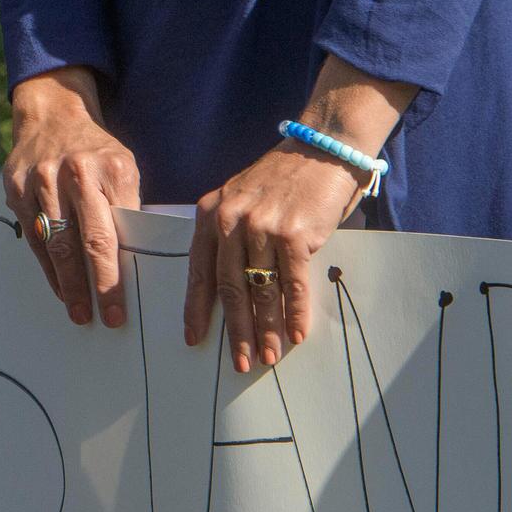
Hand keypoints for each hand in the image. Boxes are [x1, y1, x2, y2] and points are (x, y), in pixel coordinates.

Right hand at [2, 69, 141, 327]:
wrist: (52, 116)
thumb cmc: (96, 152)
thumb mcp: (123, 169)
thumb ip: (127, 207)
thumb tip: (139, 259)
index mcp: (108, 169)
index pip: (112, 234)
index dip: (114, 276)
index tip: (118, 309)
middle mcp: (72, 172)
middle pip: (82, 241)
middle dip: (93, 286)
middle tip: (102, 318)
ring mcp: (40, 179)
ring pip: (54, 242)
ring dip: (66, 282)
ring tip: (76, 310)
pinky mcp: (16, 187)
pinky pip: (33, 234)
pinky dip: (46, 264)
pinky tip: (58, 284)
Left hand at [183, 143, 365, 372]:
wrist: (319, 149)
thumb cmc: (281, 180)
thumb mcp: (241, 200)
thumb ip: (230, 236)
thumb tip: (233, 289)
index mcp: (209, 213)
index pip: (198, 270)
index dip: (196, 308)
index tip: (192, 338)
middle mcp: (230, 220)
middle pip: (228, 288)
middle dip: (234, 330)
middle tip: (238, 362)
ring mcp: (261, 227)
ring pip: (260, 290)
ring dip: (265, 329)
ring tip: (267, 356)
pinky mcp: (294, 234)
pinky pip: (293, 283)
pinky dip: (295, 312)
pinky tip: (296, 333)